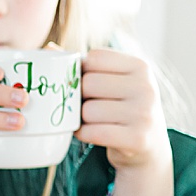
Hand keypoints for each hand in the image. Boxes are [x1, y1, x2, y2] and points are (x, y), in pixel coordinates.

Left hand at [75, 48, 174, 195]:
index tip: (87, 84)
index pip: (94, 58)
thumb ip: (83, 65)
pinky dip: (84, 134)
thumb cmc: (120, 107)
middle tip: (88, 106)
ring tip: (92, 121)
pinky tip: (91, 133)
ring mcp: (144, 114)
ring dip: (81, 119)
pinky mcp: (138, 138)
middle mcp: (147, 87)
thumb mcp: (113, 81)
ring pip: (88, 110)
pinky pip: (93, 132)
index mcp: (140, 67)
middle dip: (80, 97)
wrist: (147, 145)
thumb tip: (48, 49)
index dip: (81, 72)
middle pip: (88, 84)